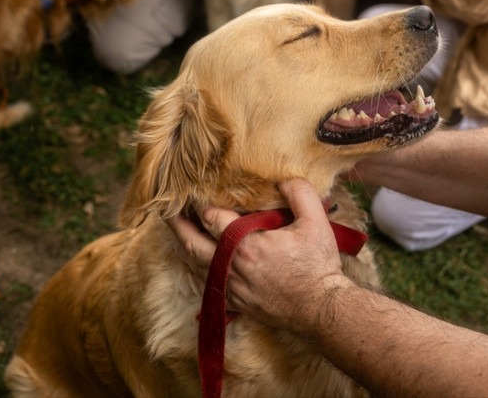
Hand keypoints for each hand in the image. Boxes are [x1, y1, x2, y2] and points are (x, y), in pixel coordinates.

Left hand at [166, 179, 348, 329]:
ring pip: (194, 264)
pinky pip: (205, 281)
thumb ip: (299, 193)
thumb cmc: (317, 266)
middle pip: (190, 242)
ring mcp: (230, 286)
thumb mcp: (315, 222)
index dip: (200, 202)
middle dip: (177, 223)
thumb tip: (282, 178)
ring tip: (178, 228)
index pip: (210, 217)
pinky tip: (198, 256)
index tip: (193, 189)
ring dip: (184, 244)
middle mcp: (231, 265)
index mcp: (245, 243)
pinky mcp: (234, 300)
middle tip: (166, 209)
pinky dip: (197, 265)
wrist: (321, 309)